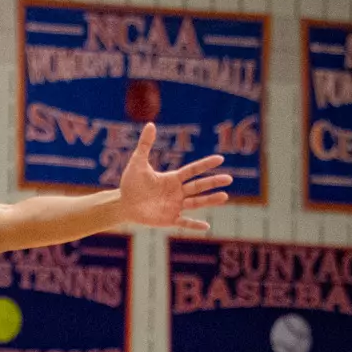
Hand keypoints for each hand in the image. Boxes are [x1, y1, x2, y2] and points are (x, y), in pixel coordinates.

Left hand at [116, 123, 232, 230]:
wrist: (123, 203)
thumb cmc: (130, 184)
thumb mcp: (137, 163)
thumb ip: (145, 145)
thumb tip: (150, 124)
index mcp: (172, 179)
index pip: (192, 170)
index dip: (205, 164)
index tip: (220, 158)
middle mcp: (177, 192)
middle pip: (198, 186)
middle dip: (213, 182)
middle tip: (228, 178)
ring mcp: (175, 206)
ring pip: (196, 203)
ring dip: (210, 200)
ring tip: (225, 197)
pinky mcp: (169, 219)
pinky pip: (184, 222)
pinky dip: (194, 225)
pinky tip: (206, 227)